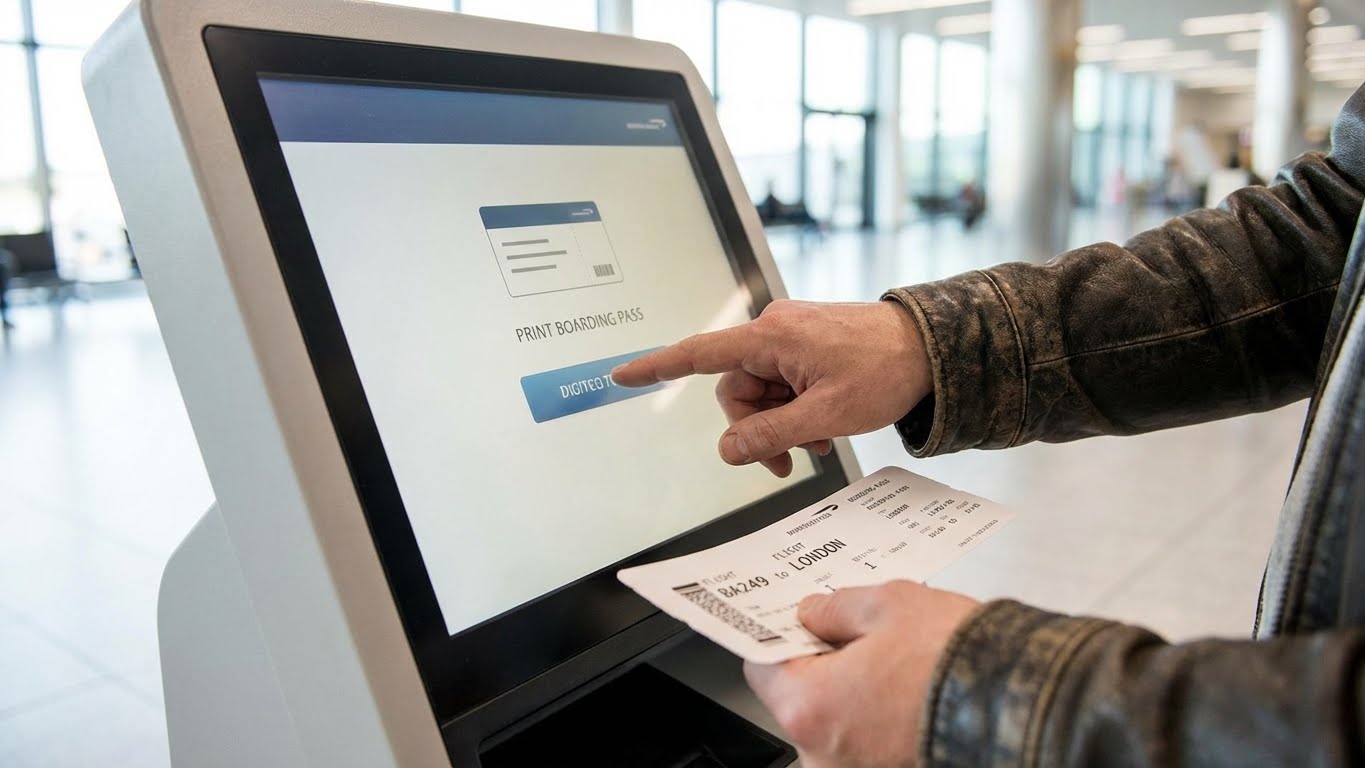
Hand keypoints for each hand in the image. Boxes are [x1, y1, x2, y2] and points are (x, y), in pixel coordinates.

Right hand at [611, 300, 932, 476]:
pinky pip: (784, 384)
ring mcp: (792, 337)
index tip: (621, 375)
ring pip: (762, 393)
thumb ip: (770, 434)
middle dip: (758, 428)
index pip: (698, 354)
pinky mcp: (807, 345)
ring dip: (782, 424)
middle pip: (736, 390)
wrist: (935, 347)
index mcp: (771, 337)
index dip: (657, 368)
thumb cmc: (886, 370)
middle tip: (791, 458)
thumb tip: (728, 450)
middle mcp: (774, 330)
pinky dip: (797, 410)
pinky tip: (824, 427)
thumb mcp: (826, 415)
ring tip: (820, 441)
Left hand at [744, 581, 978, 767]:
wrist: (1026, 707)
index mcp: (809, 709)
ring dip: (857, 697)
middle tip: (860, 635)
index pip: (762, 667)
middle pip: (802, 700)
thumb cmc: (959, 662)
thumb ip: (836, 608)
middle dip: (826, 666)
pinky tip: (913, 694)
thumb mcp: (888, 604)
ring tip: (898, 665)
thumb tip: (814, 613)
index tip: (799, 621)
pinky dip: (883, 724)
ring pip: (839, 726)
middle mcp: (824, 758)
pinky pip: (870, 747)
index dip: (781, 635)